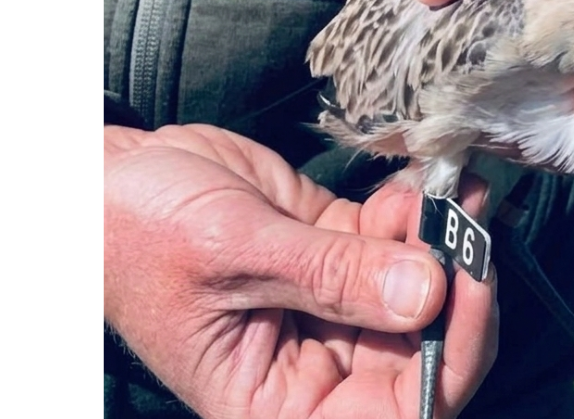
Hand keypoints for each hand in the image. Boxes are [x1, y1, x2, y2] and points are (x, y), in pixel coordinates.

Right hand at [105, 124, 497, 418]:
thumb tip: (429, 294)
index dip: (450, 356)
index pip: (395, 409)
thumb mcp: (232, 253)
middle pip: (423, 346)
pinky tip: (426, 180)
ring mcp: (331, 305)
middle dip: (456, 283)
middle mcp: (315, 364)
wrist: (102, 178)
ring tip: (456, 187)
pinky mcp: (336, 251)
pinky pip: (397, 241)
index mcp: (278, 402)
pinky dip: (418, 212)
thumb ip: (331, 276)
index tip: (471, 283)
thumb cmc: (135, 232)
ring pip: (419, 287)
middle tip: (471, 220)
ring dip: (446, 239)